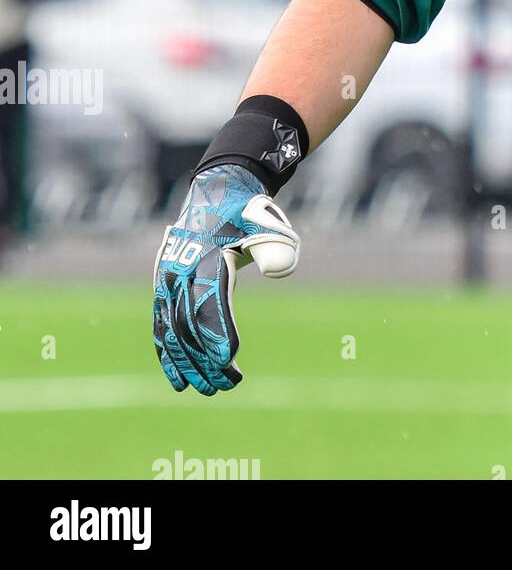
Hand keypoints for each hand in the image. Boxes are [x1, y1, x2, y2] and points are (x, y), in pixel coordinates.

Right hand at [152, 164, 299, 394]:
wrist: (215, 193)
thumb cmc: (246, 214)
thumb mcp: (267, 222)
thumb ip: (276, 245)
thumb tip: (278, 270)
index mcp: (207, 256)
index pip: (209, 303)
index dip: (216, 334)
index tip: (228, 361)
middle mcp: (181, 270)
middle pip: (188, 324)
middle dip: (203, 360)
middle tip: (224, 386)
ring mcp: (167, 279)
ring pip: (171, 330)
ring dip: (185, 364)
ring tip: (204, 389)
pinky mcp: (162, 287)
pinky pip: (161, 325)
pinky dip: (167, 353)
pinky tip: (178, 378)